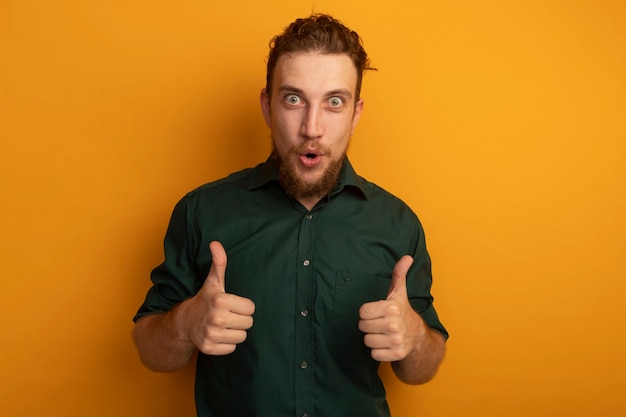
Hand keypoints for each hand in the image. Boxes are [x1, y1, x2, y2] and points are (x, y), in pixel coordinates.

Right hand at [178, 241, 254, 355]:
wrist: (184, 322)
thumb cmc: (204, 300)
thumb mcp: (213, 281)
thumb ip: (219, 263)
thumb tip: (216, 243)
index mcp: (221, 300)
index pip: (251, 308)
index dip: (243, 306)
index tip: (231, 304)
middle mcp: (216, 318)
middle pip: (249, 323)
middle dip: (240, 319)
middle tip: (227, 315)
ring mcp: (212, 335)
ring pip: (242, 336)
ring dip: (234, 332)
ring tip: (222, 325)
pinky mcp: (209, 348)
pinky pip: (232, 348)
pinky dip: (226, 343)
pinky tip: (218, 335)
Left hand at [358, 255, 426, 361]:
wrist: (418, 336)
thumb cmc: (402, 311)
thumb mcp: (399, 292)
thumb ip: (399, 273)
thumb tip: (407, 257)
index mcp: (391, 308)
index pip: (362, 312)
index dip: (368, 312)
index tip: (377, 312)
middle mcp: (394, 324)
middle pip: (362, 326)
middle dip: (369, 325)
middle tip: (380, 323)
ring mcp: (396, 340)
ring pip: (367, 341)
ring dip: (373, 338)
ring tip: (383, 333)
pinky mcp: (396, 354)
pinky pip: (374, 354)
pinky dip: (378, 351)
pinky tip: (386, 344)